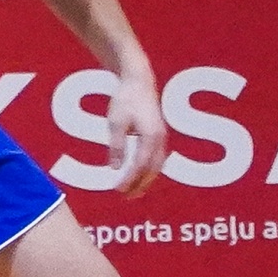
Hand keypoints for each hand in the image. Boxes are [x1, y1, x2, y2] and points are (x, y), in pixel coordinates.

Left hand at [106, 71, 168, 197]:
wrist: (139, 80)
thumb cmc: (126, 98)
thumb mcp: (115, 123)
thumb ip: (117, 146)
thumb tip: (115, 169)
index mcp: (150, 137)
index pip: (140, 165)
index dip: (130, 180)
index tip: (118, 189)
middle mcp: (160, 139)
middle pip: (152, 169)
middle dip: (140, 184)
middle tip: (126, 196)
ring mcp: (162, 136)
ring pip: (157, 165)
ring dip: (146, 179)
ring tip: (133, 190)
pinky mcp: (159, 134)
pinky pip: (157, 158)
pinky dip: (149, 169)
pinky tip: (140, 174)